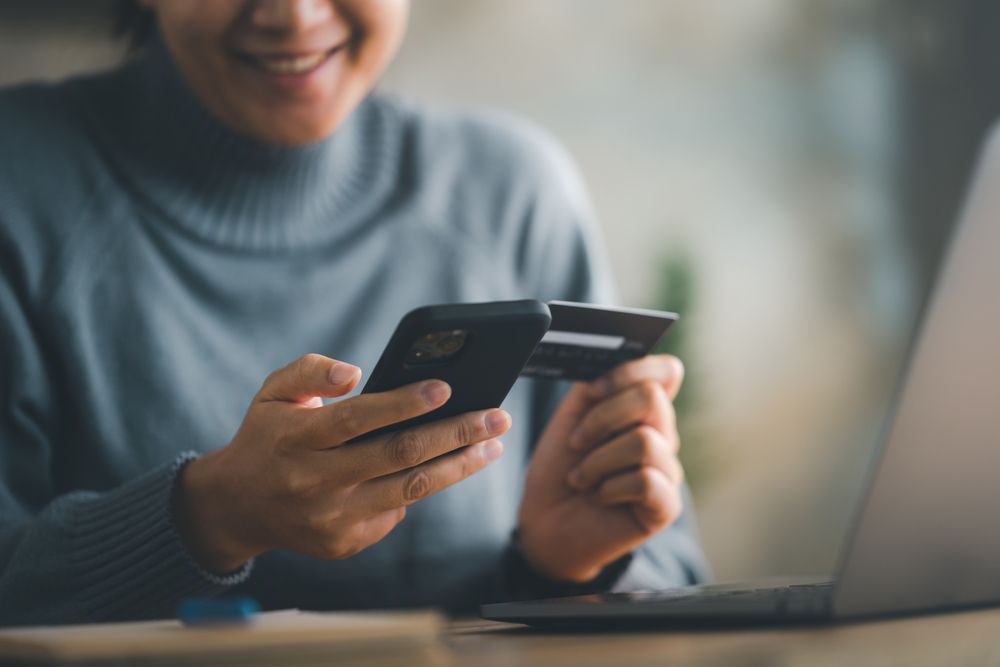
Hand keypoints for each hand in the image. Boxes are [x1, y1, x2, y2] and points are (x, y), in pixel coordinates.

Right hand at [173, 354, 509, 572]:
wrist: (235, 507)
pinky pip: (395, 512)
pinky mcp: (344, 543)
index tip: (446, 387)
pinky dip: (422, 487)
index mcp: (297, 438)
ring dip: (459, 466)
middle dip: (455, 434)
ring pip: (410, 490)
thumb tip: (355, 374)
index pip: (358, 419)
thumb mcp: (273, 392)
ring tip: (493, 445)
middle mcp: (314, 481)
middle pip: (398, 456)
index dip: (404, 403)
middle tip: (498, 417)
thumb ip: (311, 371)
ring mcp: (331, 518)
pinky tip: (444, 467)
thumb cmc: (268, 436)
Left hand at [517, 355, 684, 581]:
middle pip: (652, 398)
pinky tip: (599, 496)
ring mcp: (667, 470)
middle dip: (602, 417)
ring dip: (598, 460)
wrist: (546, 522)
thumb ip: (594, 386)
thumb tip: (608, 364)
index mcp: (641, 410)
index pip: (667, 371)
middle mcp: (662, 435)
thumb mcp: (571, 418)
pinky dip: (611, 488)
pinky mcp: (666, 506)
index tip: (593, 389)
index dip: (633, 370)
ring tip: (580, 478)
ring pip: (644, 441)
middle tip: (576, 441)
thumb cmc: (561, 467)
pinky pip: (646, 481)